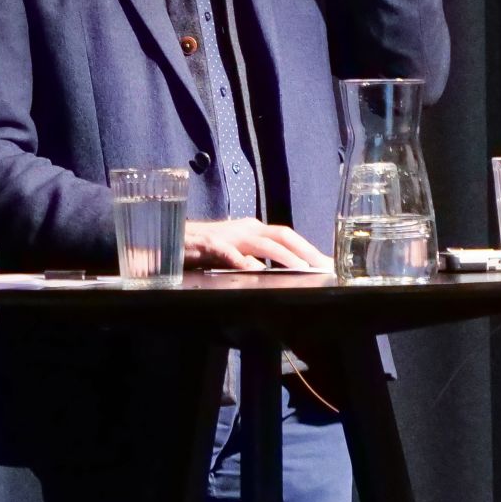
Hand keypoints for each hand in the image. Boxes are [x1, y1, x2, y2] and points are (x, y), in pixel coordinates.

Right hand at [183, 219, 328, 271]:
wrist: (172, 240)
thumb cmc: (205, 249)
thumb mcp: (236, 252)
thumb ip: (256, 258)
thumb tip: (282, 272)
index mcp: (253, 230)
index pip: (288, 238)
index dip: (310, 249)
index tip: (329, 263)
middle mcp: (246, 229)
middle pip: (283, 236)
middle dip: (307, 250)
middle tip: (326, 266)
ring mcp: (229, 235)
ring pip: (263, 243)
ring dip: (285, 256)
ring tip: (303, 269)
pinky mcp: (210, 245)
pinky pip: (229, 253)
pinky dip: (244, 261)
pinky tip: (256, 271)